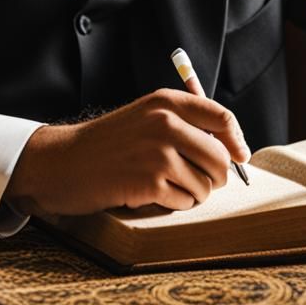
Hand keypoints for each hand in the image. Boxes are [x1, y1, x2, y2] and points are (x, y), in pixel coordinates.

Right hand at [5, 88, 250, 217]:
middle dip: (216, 175)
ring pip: (207, 183)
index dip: (236, 141)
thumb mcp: (145, 117)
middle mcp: (165, 122)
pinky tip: (151, 193)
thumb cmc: (110, 144)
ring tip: (165, 184)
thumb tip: (233, 149)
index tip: (239, 157)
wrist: (66, 162)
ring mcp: (158, 152)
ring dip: (193, 191)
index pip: (221, 116)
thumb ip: (185, 124)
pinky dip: (176, 203)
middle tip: (196, 179)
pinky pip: (186, 200)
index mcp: (166, 101)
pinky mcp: (150, 181)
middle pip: (220, 157)